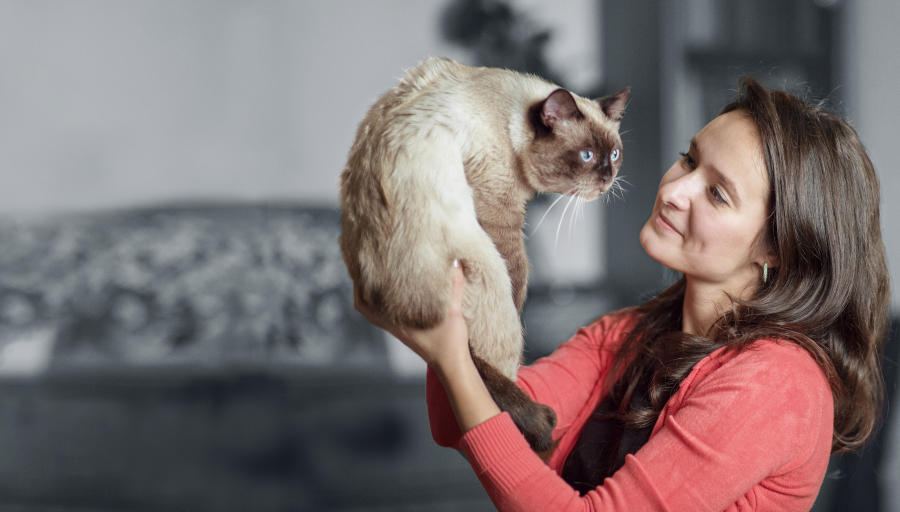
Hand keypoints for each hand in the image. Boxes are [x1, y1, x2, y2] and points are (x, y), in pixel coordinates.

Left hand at [353, 261, 470, 369]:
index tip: (359, 269)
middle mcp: (393, 325)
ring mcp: (398, 329)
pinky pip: (387, 313)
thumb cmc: (450, 343)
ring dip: (372, 293)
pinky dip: (386, 301)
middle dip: (362, 285)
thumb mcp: (454, 311)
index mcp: (396, 321)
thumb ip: (455, 285)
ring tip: (378, 274)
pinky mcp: (406, 330)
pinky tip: (397, 290)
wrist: (453, 366)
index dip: (357, 287)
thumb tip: (456, 260)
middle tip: (366, 266)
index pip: (363, 304)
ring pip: (375, 309)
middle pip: (365, 305)